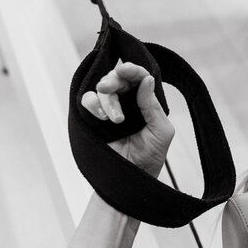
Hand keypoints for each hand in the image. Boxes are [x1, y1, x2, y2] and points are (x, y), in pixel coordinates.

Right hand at [81, 60, 173, 177]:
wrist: (131, 178)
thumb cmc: (150, 157)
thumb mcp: (160, 131)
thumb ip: (153, 106)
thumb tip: (146, 80)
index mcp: (145, 102)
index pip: (139, 78)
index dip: (132, 70)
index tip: (125, 69)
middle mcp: (127, 102)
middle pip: (117, 78)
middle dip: (113, 80)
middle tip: (109, 88)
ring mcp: (110, 109)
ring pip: (102, 89)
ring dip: (107, 100)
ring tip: (116, 120)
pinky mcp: (94, 118)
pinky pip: (87, 101)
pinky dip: (92, 104)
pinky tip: (102, 117)